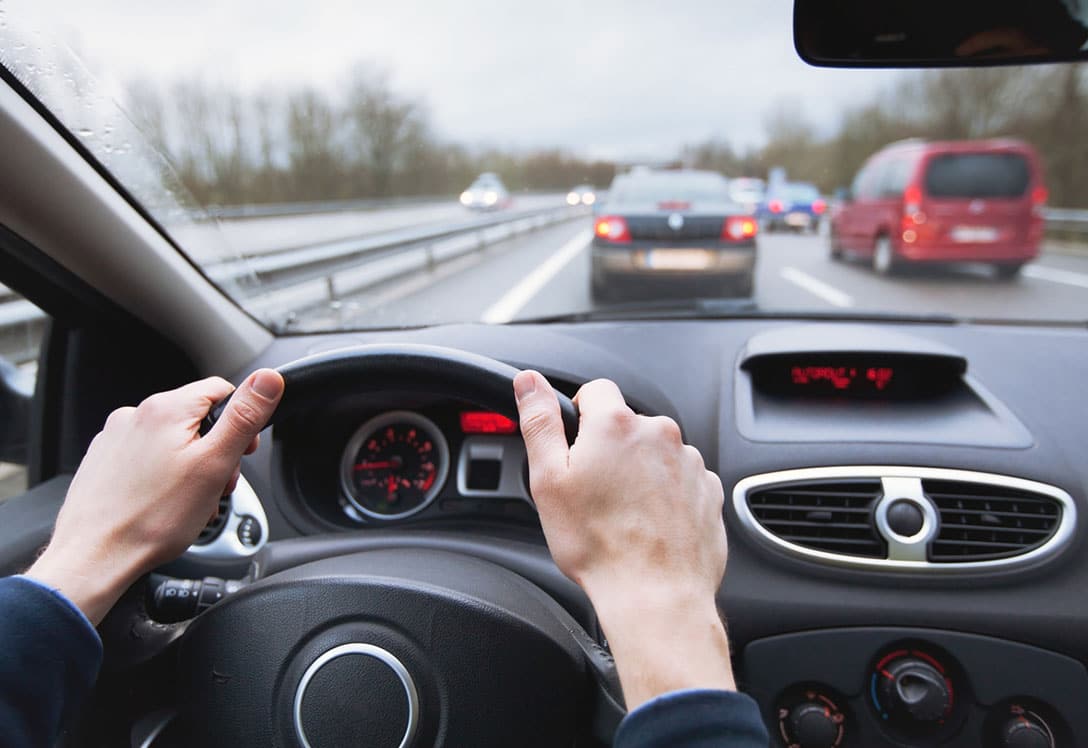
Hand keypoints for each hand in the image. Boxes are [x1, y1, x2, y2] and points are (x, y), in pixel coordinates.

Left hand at [26, 369, 284, 624]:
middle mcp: (135, 415)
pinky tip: (165, 503)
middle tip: (217, 485)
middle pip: (197, 419)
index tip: (243, 452)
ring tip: (191, 501)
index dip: (242, 421)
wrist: (95, 556)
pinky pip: (148, 458)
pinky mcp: (104, 461)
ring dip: (192, 466)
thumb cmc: (153, 518)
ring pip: (173, 441)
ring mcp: (116, 438)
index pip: (221, 390)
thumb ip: (245, 416)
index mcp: (167, 408)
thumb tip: (269, 379)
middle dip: (216, 450)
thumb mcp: (215, 463)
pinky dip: (164, 476)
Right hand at [513, 371, 734, 708]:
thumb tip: (529, 382)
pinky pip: (681, 480)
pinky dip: (666, 496)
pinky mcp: (708, 490)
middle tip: (594, 493)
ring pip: (655, 454)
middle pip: (627, 426)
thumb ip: (540, 422)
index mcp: (617, 424)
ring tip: (623, 516)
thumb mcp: (549, 480)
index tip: (576, 450)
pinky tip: (649, 526)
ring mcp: (689, 462)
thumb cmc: (599, 545)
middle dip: (610, 451)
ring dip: (640, 473)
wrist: (655, 595)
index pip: (596, 391)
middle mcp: (660, 434)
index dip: (580, 417)